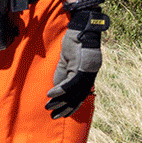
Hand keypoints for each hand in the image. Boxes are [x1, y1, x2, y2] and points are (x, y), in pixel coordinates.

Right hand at [46, 0, 106, 119]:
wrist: (81, 25)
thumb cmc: (74, 41)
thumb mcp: (67, 61)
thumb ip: (63, 75)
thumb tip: (58, 90)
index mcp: (90, 71)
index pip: (82, 93)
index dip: (73, 104)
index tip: (63, 113)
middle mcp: (92, 72)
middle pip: (79, 95)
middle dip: (66, 107)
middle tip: (54, 116)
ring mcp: (89, 69)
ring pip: (75, 92)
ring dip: (61, 101)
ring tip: (49, 108)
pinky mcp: (82, 65)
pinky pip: (71, 82)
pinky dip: (60, 90)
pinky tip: (51, 95)